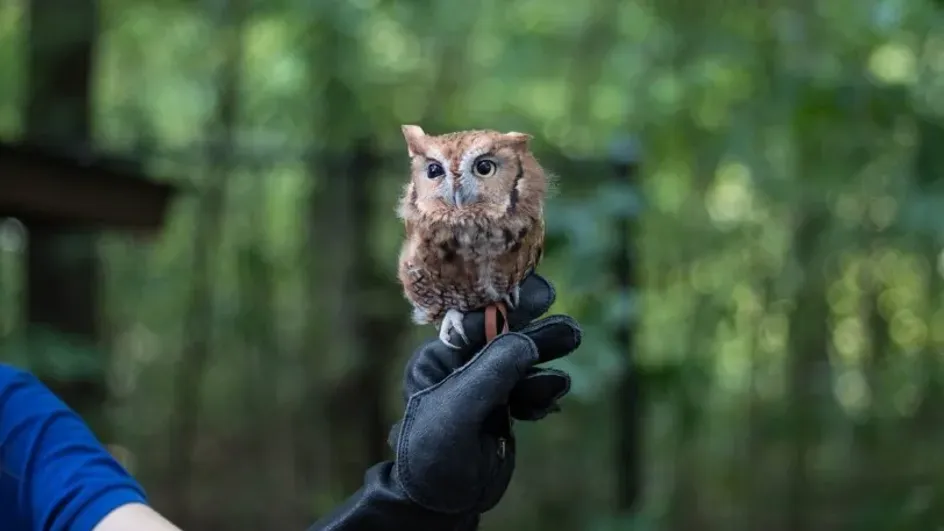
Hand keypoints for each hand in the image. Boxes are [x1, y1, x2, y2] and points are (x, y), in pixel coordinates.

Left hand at [389, 273, 580, 514]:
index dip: (506, 302)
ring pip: (522, 362)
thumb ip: (490, 373)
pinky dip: (542, 391)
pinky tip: (550, 397)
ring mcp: (484, 387)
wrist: (438, 501)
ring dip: (545, 355)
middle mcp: (462, 366)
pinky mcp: (502, 410)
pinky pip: (528, 390)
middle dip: (534, 329)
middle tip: (567, 325)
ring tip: (570, 345)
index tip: (540, 292)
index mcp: (440, 357)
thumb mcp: (457, 409)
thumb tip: (525, 341)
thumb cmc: (433, 453)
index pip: (475, 318)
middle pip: (504, 336)